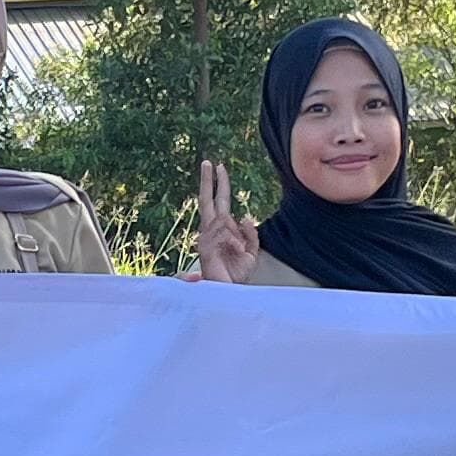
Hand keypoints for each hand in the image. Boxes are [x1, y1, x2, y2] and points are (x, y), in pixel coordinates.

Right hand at [188, 160, 260, 282]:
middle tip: (208, 162)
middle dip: (208, 181)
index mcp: (220, 230)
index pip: (218, 202)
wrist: (227, 292)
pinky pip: (223, 233)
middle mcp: (209, 231)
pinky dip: (234, 241)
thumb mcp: (251, 252)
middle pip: (207, 200)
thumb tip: (246, 216)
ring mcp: (205, 238)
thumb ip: (251, 234)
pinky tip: (236, 251)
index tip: (219, 167)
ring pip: (223, 219)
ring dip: (235, 235)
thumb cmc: (236, 274)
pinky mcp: (205, 247)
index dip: (219, 184)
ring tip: (238, 251)